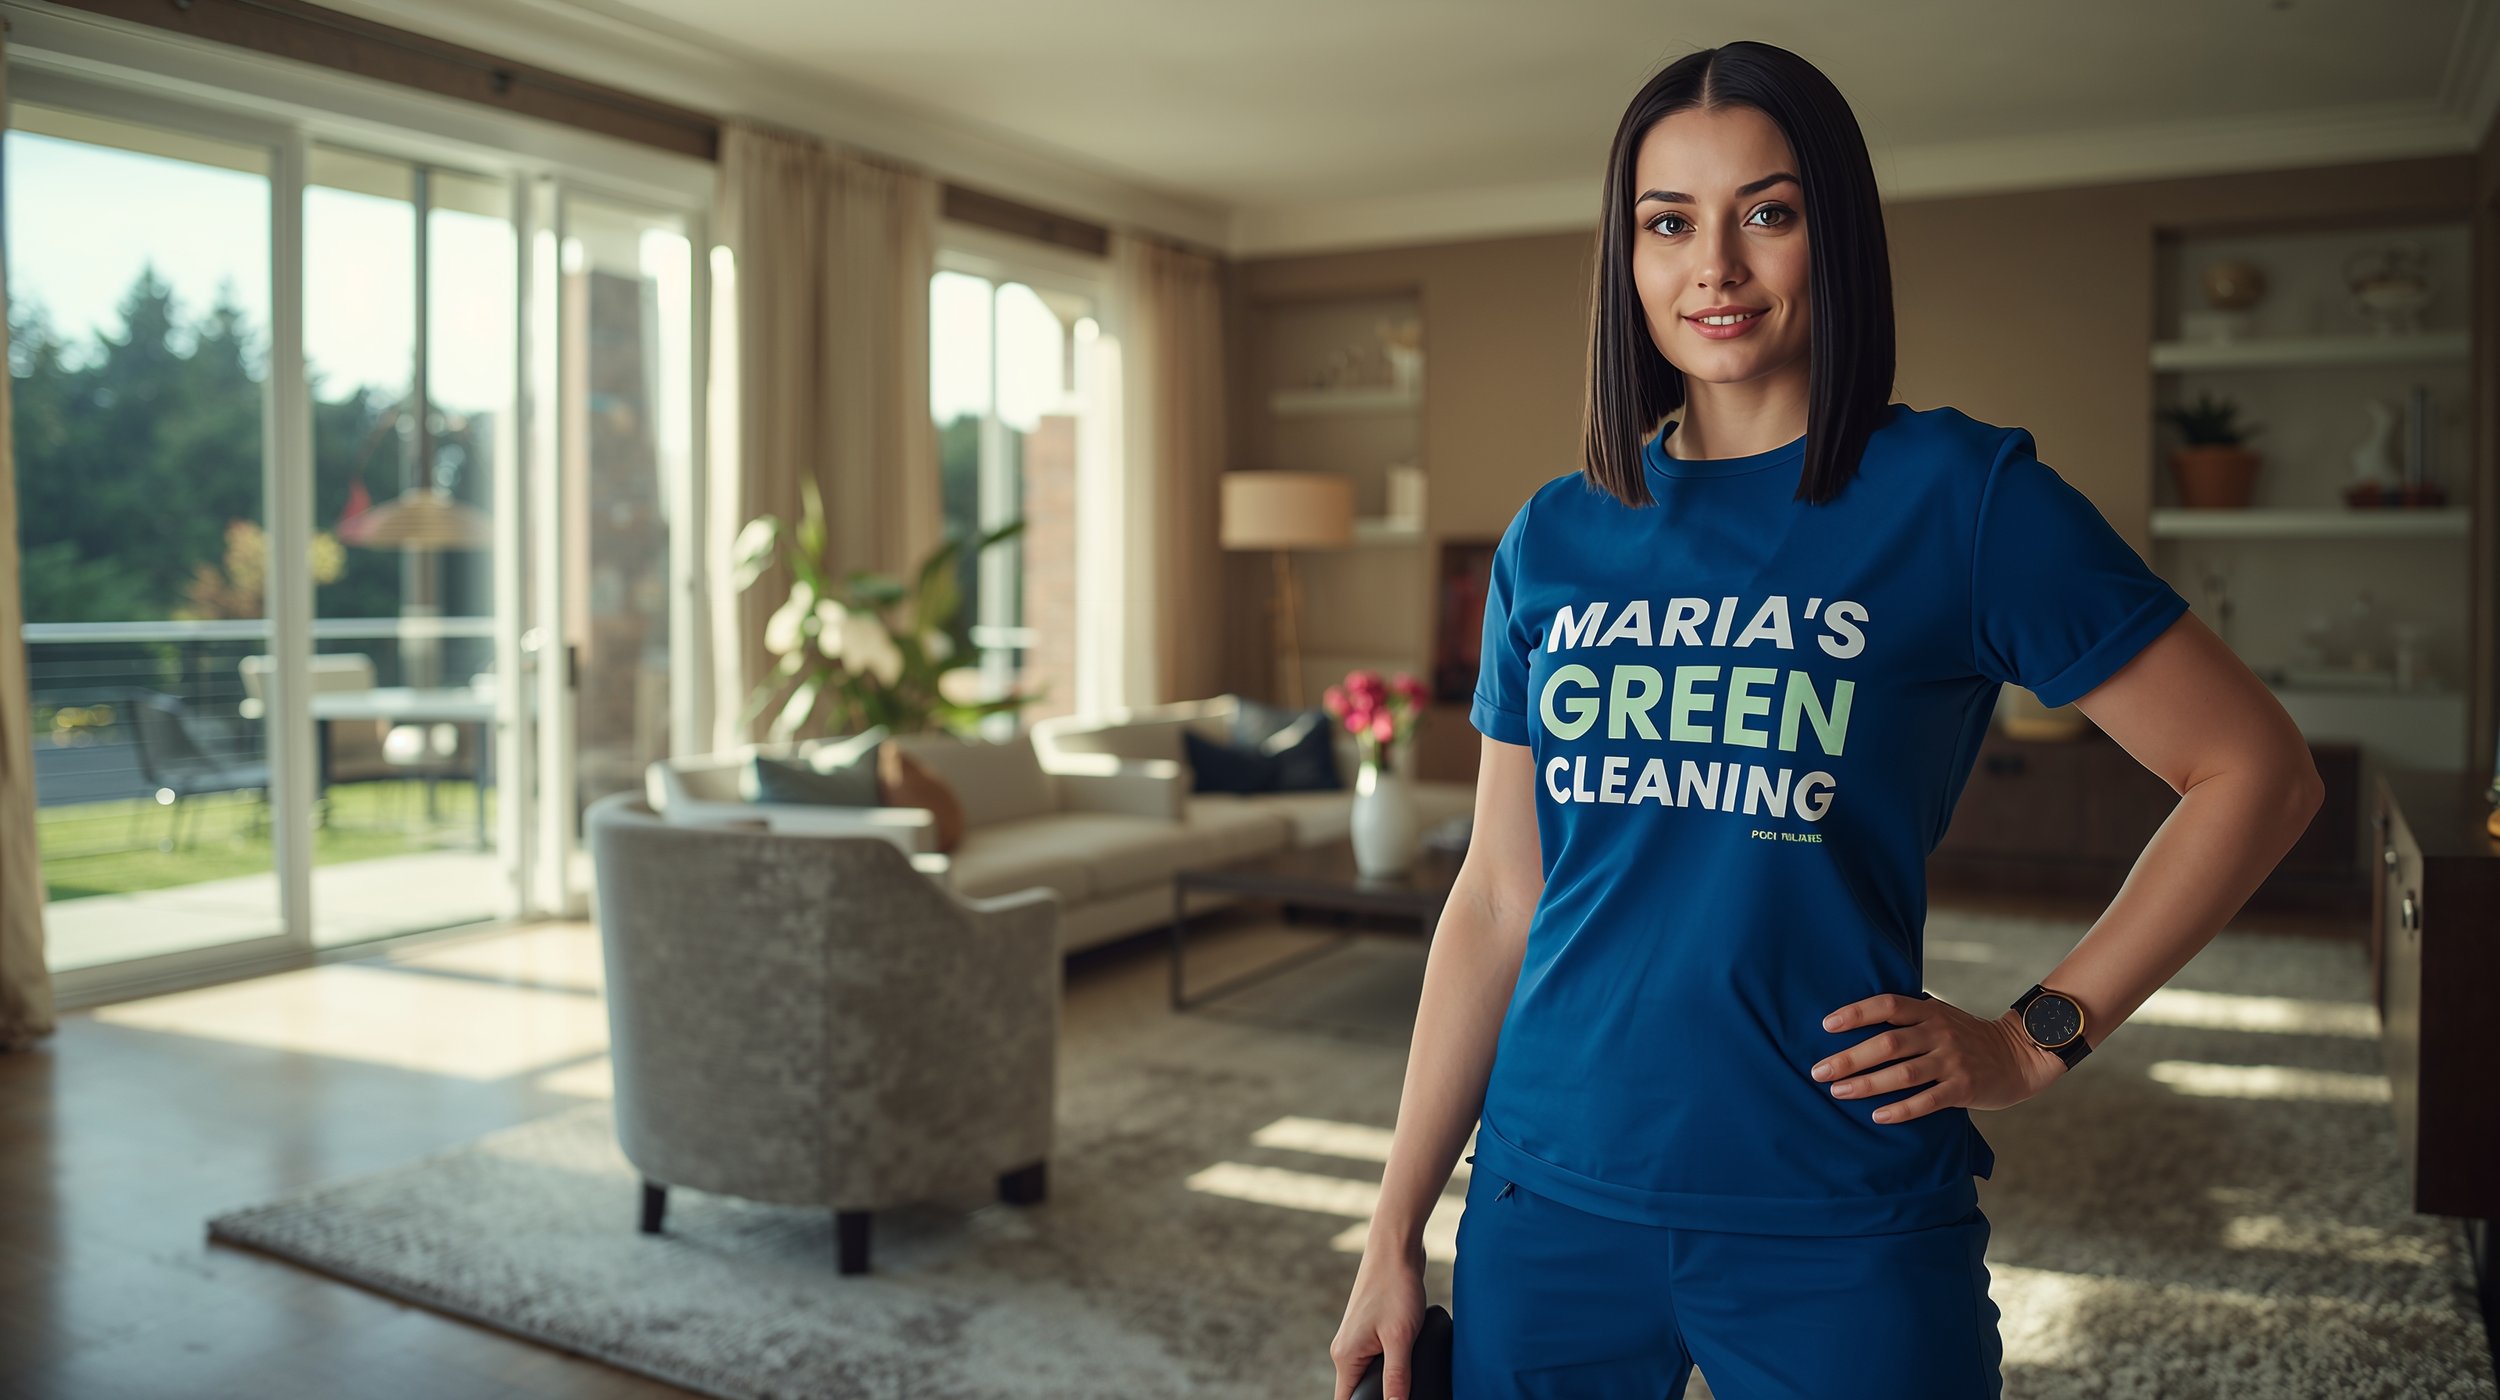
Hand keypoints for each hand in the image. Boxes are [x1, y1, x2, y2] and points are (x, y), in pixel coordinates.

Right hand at [1330, 1237, 1425, 1399]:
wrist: (1396, 1248)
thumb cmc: (1395, 1288)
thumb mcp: (1400, 1337)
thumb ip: (1397, 1377)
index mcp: (1346, 1356)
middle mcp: (1346, 1349)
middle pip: (1358, 1390)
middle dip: (1378, 1397)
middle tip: (1405, 1394)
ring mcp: (1358, 1338)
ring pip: (1369, 1374)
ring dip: (1386, 1382)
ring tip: (1409, 1383)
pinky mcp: (1372, 1329)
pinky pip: (1377, 1358)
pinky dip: (1391, 1366)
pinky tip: (1409, 1363)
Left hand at [1811, 993, 2068, 1123]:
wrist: (2019, 1056)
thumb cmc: (1967, 1038)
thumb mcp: (1940, 1016)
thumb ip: (1908, 1018)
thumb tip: (1855, 1022)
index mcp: (1929, 1011)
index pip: (1887, 1005)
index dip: (1855, 1013)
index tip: (1826, 1025)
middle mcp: (1939, 1033)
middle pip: (1887, 1043)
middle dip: (1850, 1058)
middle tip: (1818, 1071)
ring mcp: (1953, 1061)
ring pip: (1903, 1073)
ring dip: (1867, 1084)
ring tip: (1838, 1092)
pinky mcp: (1964, 1088)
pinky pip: (1927, 1100)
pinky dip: (1901, 1109)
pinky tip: (1878, 1116)